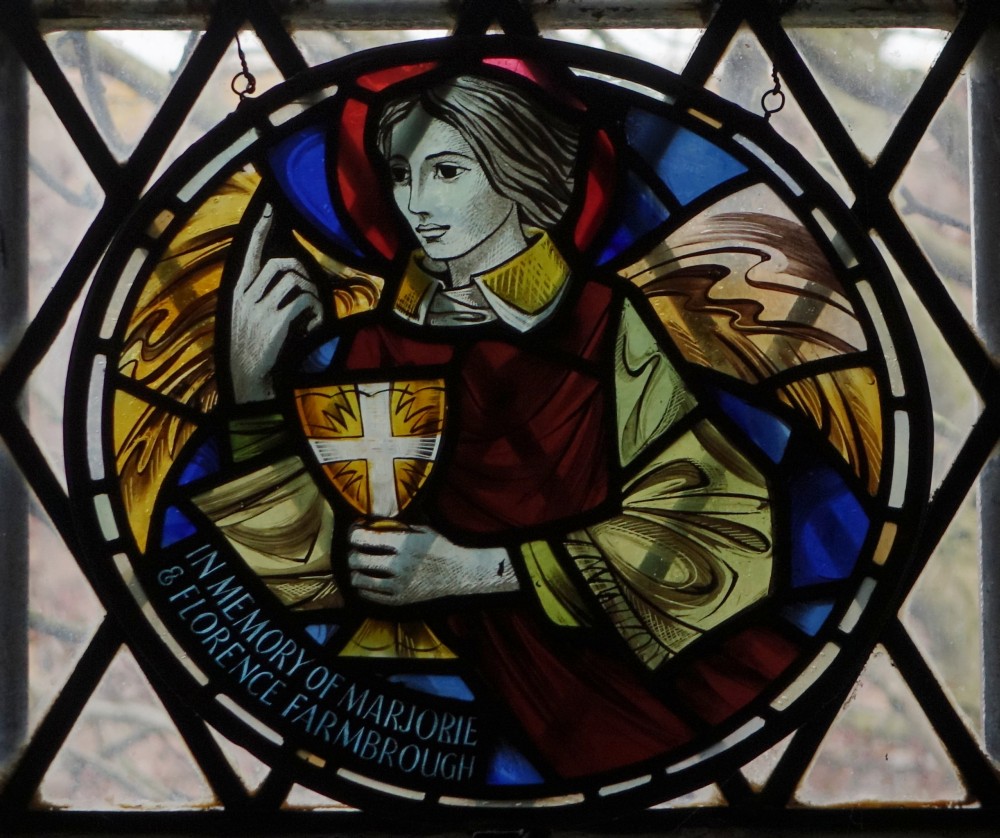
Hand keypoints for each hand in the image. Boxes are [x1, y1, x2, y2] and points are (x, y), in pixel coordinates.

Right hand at [229, 203, 323, 402]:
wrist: (248, 379)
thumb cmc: (253, 349)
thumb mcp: (247, 318)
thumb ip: (260, 296)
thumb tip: (288, 278)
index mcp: (238, 291)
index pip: (250, 251)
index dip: (262, 229)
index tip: (271, 207)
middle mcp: (246, 296)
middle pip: (280, 263)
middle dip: (302, 272)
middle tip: (309, 289)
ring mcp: (260, 308)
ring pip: (295, 280)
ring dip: (310, 294)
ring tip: (310, 313)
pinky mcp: (275, 322)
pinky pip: (305, 301)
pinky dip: (315, 312)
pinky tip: (312, 326)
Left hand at [348, 522, 518, 605]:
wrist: (459, 573)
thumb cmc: (440, 547)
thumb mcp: (422, 528)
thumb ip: (398, 525)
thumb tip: (373, 519)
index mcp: (403, 543)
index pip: (364, 539)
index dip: (354, 534)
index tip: (354, 532)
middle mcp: (398, 565)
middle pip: (358, 560)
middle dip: (351, 554)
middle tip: (354, 551)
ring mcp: (399, 585)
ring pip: (360, 580)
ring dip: (355, 572)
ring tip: (358, 568)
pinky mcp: (400, 600)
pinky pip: (371, 596)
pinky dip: (363, 588)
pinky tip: (366, 582)